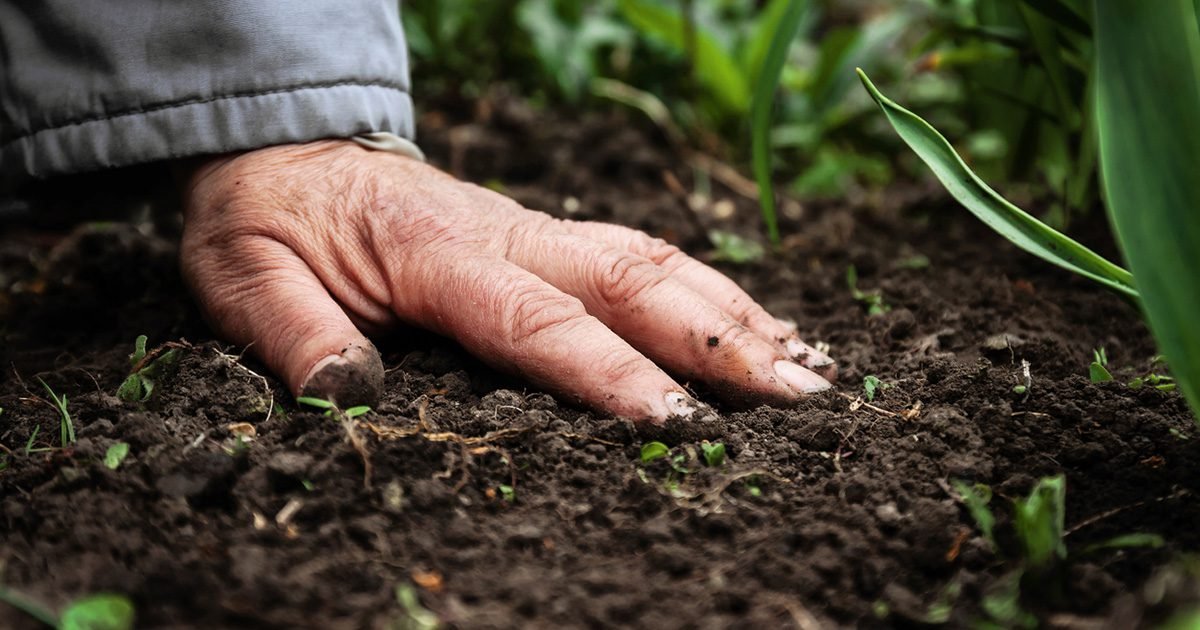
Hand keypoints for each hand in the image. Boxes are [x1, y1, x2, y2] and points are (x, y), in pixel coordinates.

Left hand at [180, 140, 833, 421]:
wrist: (288, 154)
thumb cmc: (269, 223)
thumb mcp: (245, 279)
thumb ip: (295, 336)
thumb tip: (349, 397)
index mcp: (436, 254)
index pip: (538, 320)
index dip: (610, 374)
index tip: (679, 426)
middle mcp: (507, 234)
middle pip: (632, 280)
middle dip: (720, 341)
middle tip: (803, 398)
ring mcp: (535, 229)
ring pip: (654, 260)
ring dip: (735, 313)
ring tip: (810, 366)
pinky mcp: (547, 235)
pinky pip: (643, 255)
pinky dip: (711, 291)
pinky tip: (757, 325)